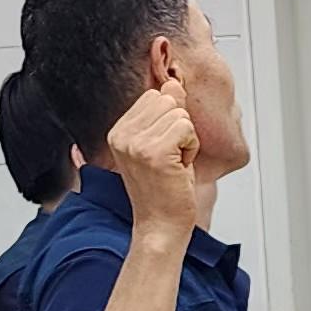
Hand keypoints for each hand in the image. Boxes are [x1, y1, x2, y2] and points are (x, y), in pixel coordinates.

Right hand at [101, 84, 203, 247]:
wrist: (160, 226)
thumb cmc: (163, 191)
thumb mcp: (160, 145)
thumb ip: (164, 114)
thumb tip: (175, 84)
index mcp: (118, 132)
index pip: (153, 97)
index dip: (169, 120)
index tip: (163, 150)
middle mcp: (122, 135)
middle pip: (166, 100)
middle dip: (179, 127)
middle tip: (171, 157)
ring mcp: (136, 144)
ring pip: (179, 113)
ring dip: (186, 138)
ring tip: (175, 163)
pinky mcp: (154, 153)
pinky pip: (187, 127)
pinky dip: (191, 147)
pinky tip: (180, 167)